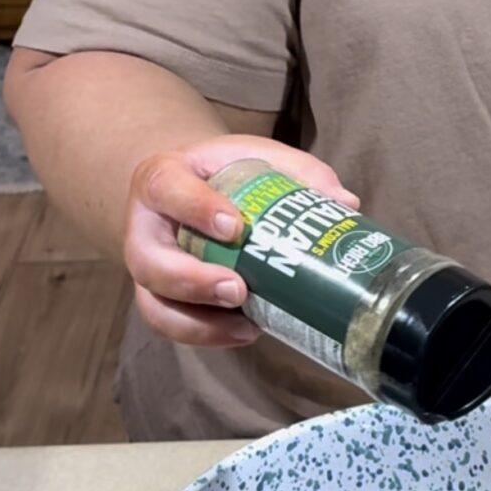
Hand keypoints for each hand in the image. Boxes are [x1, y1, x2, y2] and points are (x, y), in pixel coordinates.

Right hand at [124, 133, 359, 349]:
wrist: (188, 187)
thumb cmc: (222, 172)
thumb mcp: (256, 155)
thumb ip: (298, 172)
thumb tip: (346, 204)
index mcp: (162, 177)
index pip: (167, 189)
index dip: (197, 209)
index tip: (236, 226)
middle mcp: (144, 227)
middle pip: (149, 261)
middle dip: (192, 281)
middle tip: (238, 288)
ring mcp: (147, 267)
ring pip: (155, 305)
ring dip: (198, 322)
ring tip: (247, 324)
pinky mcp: (159, 298)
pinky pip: (172, 325)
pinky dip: (207, 335)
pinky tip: (247, 330)